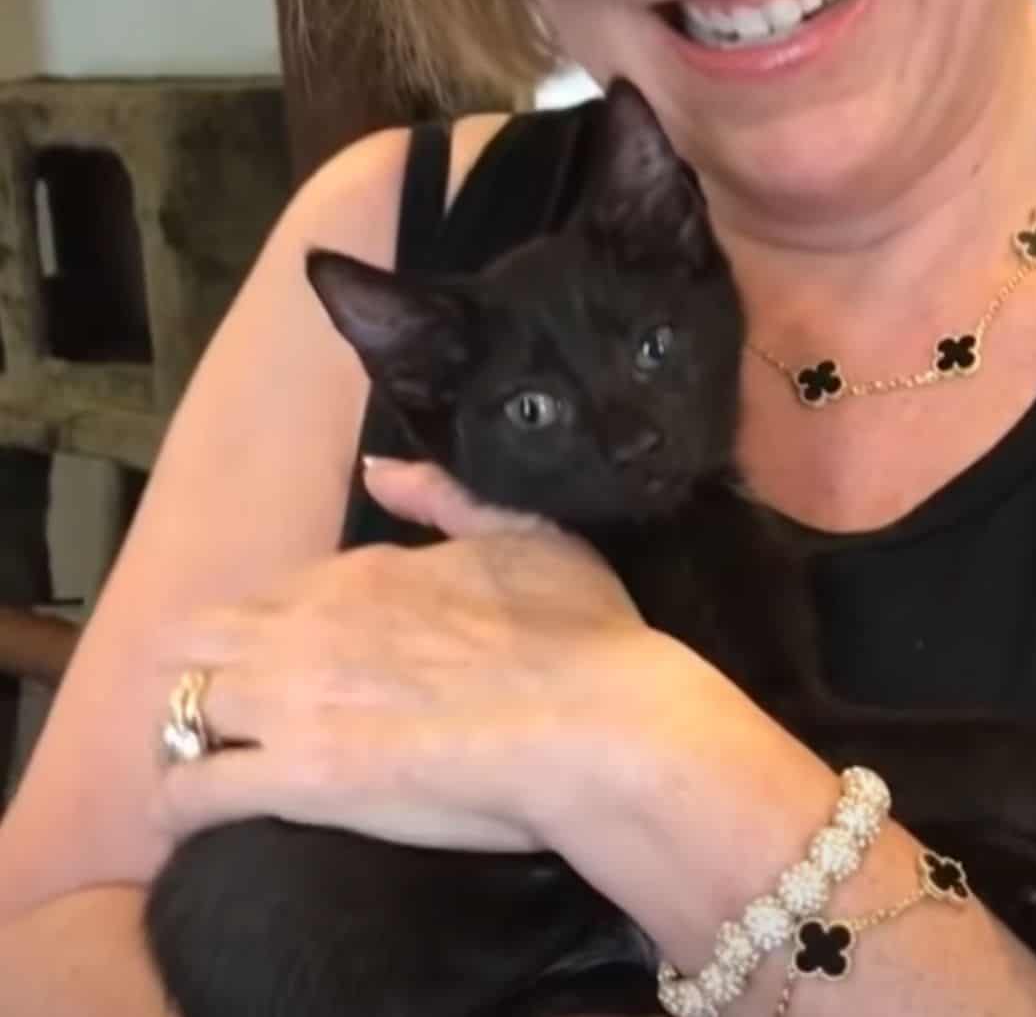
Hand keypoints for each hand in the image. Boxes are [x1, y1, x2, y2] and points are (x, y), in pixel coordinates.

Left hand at [146, 458, 747, 856]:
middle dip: (203, 674)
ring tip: (219, 771)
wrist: (603, 725)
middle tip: (238, 719)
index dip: (274, 634)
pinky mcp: (297, 778)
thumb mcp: (531, 535)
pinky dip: (182, 804)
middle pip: (196, 641)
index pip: (271, 596)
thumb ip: (447, 498)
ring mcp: (295, 700)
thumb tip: (380, 469)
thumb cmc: (584, 635)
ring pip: (177, 710)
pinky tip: (199, 821)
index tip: (295, 667)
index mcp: (363, 572)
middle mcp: (309, 625)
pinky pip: (189, 790)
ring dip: (188, 738)